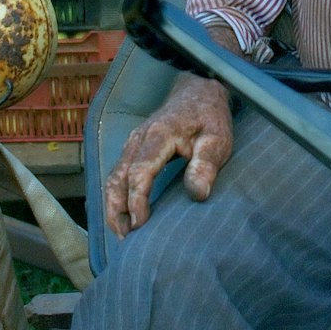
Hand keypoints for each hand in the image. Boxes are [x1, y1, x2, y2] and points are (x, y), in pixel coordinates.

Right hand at [102, 74, 233, 237]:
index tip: (141, 226)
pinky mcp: (134, 147)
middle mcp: (139, 139)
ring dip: (113, 205)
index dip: (136, 201)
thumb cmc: (209, 117)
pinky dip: (116, 194)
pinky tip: (122, 214)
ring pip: (113, 176)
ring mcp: (133, 142)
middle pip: (117, 177)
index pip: (138, 173)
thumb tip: (197, 194)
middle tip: (125, 239)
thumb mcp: (217, 139)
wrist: (198, 90)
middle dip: (117, 210)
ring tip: (121, 233)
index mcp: (158, 136)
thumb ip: (205, 164)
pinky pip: (118, 172)